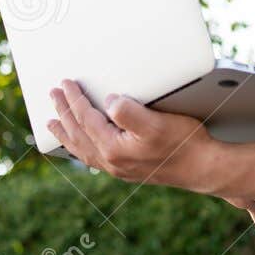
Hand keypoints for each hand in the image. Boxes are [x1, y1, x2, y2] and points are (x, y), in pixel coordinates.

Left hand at [45, 80, 222, 193]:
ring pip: (82, 149)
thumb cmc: (183, 143)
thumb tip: (108, 101)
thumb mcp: (156, 123)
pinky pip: (92, 158)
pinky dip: (80, 148)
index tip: (66, 83)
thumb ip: (128, 111)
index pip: (86, 119)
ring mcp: (117, 168)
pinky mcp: (127, 170)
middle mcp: (111, 162)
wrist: (202, 168)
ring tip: (52, 124)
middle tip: (53, 95)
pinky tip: (80, 146)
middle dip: (63, 112)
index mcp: (113, 149)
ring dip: (66, 133)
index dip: (74, 99)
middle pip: (78, 133)